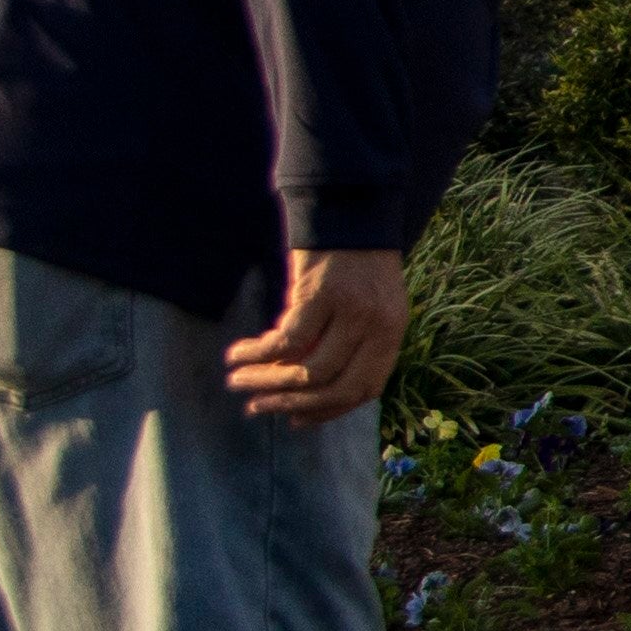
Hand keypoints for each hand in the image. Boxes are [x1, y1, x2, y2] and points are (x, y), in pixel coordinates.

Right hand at [229, 247, 407, 425]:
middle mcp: (378, 327)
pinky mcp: (321, 295)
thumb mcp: (367, 309)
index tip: (295, 419)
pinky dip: (258, 353)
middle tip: (257, 407)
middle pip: (336, 385)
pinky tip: (238, 354)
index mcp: (392, 334)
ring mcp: (353, 312)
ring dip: (267, 381)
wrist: (350, 211)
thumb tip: (307, 392)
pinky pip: (286, 340)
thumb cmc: (353, 265)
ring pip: (308, 369)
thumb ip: (350, 346)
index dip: (327, 411)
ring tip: (238, 381)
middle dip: (292, 403)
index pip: (364, 389)